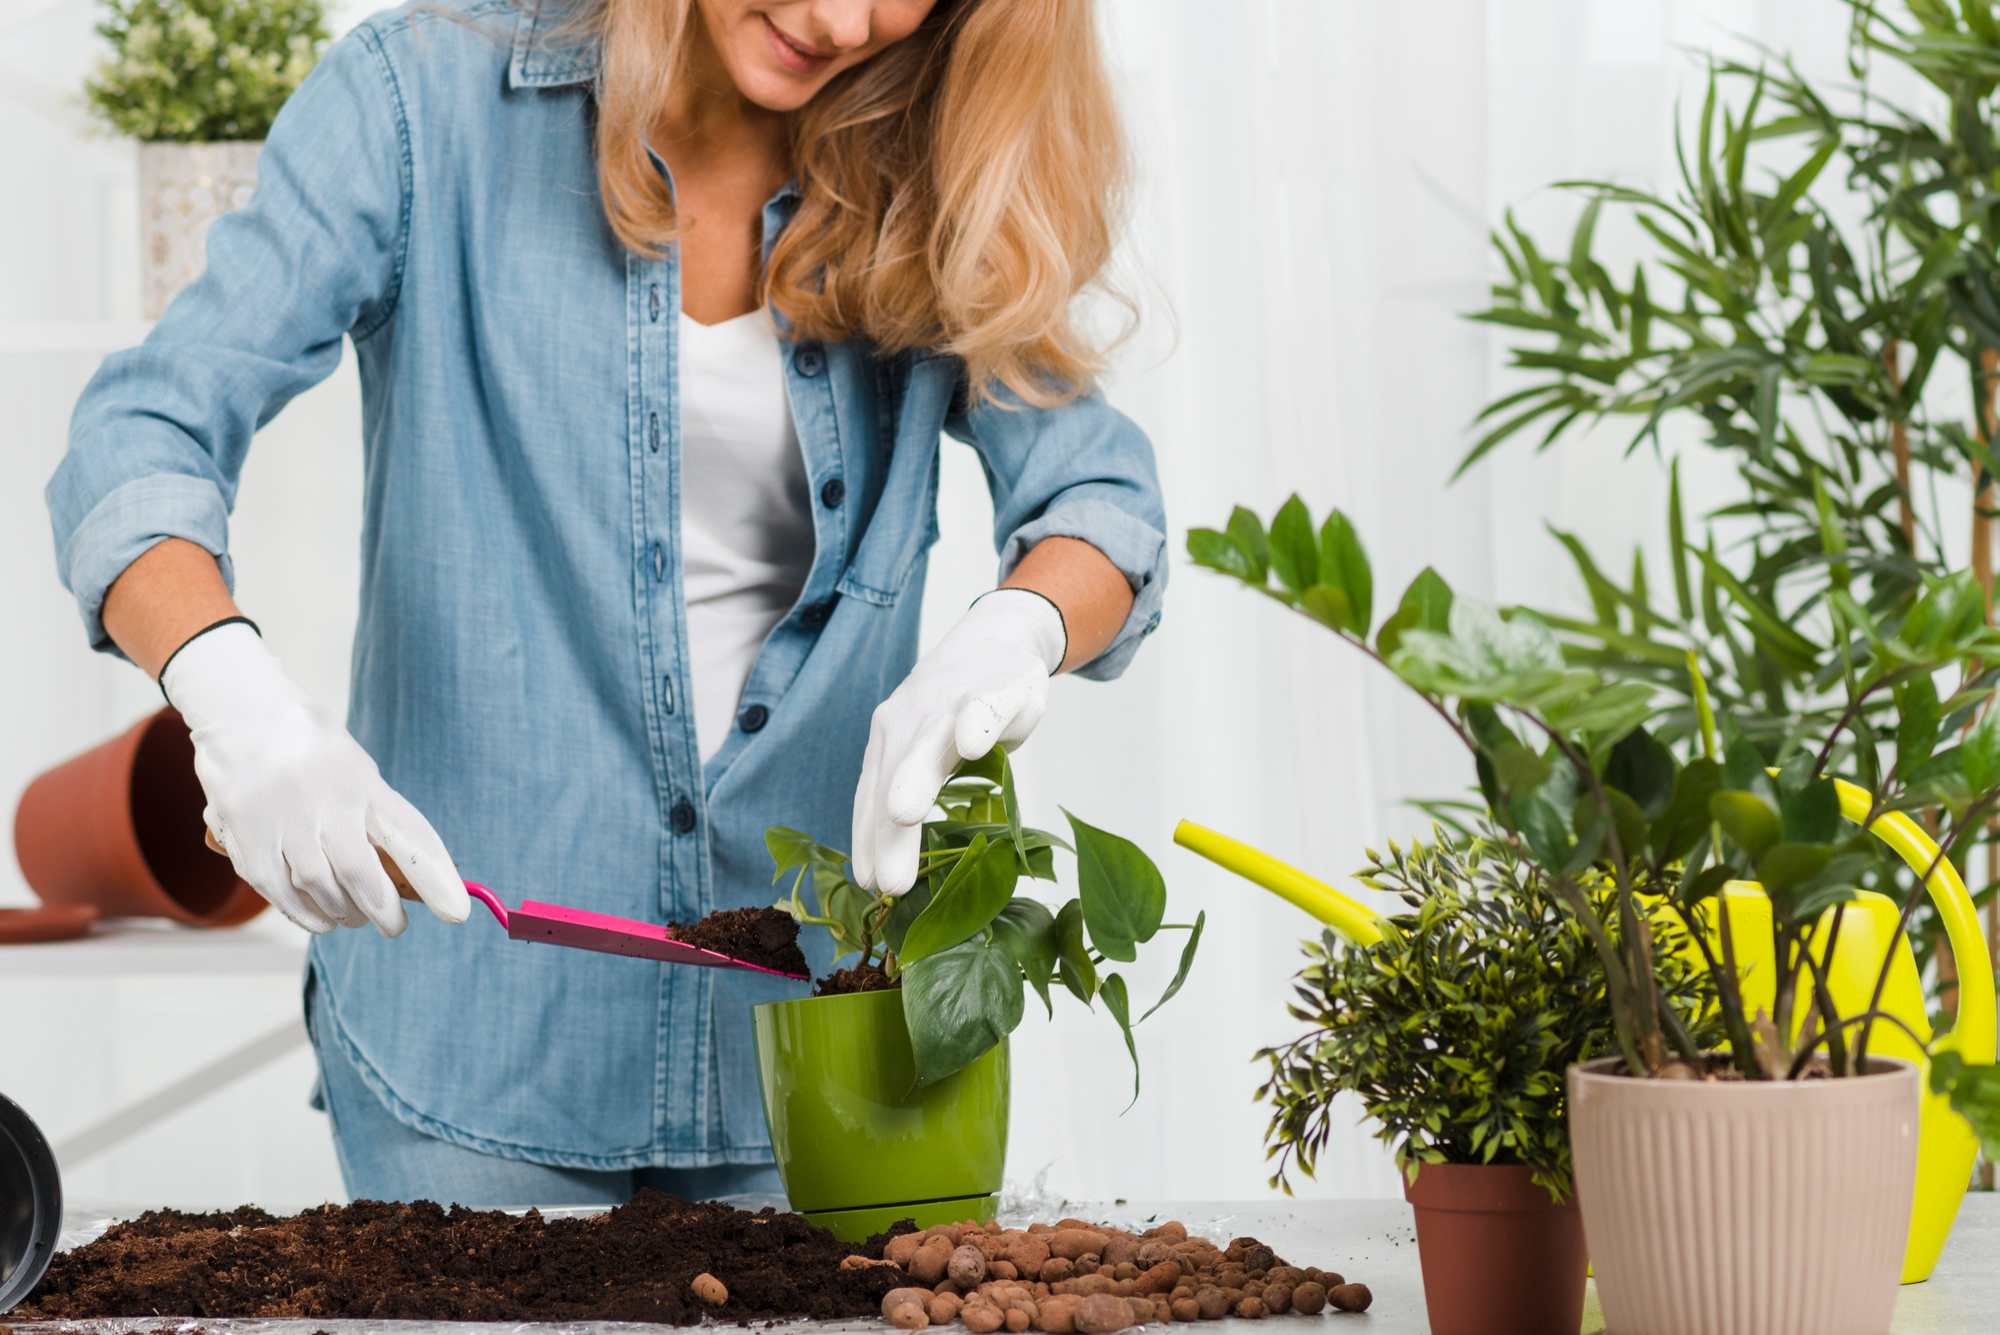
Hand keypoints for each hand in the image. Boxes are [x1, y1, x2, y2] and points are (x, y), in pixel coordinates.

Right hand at [162, 622, 469, 934]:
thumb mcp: (354, 765)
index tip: (457, 911)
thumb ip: (374, 812)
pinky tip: (320, 918)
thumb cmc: (308, 743)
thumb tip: (402, 874)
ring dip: (343, 912)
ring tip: (354, 917)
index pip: (409, 835)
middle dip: (383, 910)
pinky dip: (302, 913)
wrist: (240, 708)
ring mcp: (279, 816)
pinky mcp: (242, 832)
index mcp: (361, 778)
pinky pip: (276, 889)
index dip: (435, 878)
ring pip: (319, 887)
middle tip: (394, 925)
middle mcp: (322, 797)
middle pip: (360, 873)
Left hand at [852, 589, 1066, 892]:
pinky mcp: (995, 689)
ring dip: (915, 776)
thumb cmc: (950, 713)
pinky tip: (974, 741)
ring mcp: (950, 703)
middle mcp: (908, 722)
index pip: (871, 799)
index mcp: (887, 744)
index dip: (870, 842)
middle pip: (894, 780)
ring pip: (931, 743)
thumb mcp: (921, 756)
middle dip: (887, 831)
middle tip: (887, 880)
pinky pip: (984, 706)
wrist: (992, 641)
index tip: (870, 887)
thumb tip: (877, 879)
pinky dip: (978, 722)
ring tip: (904, 812)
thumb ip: (902, 802)